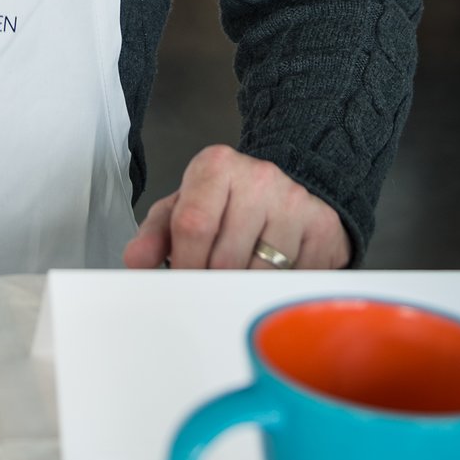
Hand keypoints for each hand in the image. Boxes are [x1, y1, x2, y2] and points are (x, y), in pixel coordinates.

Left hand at [123, 145, 350, 270]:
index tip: (182, 285)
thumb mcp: (184, 207)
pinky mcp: (323, 228)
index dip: (184, 265)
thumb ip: (155, 233)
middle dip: (213, 285)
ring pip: (262, 274)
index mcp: (216, 166)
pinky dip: (280, 291)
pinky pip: (296, 280)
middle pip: (226, 257)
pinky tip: (272, 278)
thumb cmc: (227, 203)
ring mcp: (295, 201)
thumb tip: (136, 261)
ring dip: (247, 291)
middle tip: (211, 292)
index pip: (193, 225)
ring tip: (241, 281)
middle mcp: (259, 177)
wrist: (287, 188)